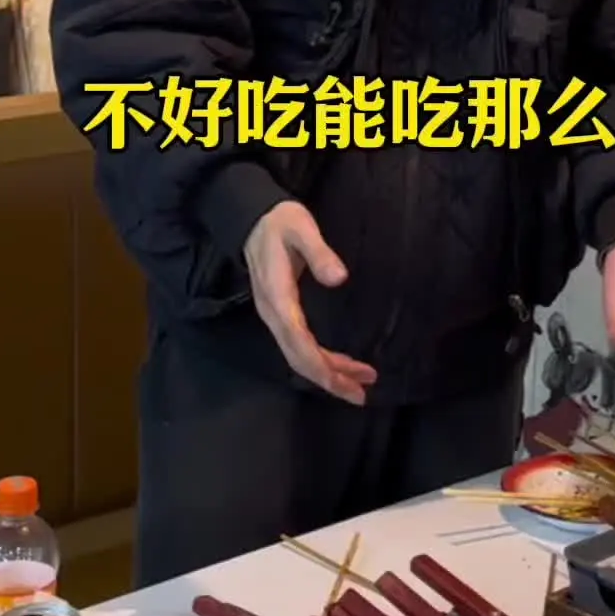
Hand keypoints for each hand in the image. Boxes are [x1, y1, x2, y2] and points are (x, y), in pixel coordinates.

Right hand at [243, 202, 377, 404]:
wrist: (252, 219)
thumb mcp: (301, 227)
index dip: (321, 364)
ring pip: (300, 357)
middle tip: (361, 395)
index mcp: (278, 297)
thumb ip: (319, 252)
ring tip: (362, 385)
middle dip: (329, 379)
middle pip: (299, 358)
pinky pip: (301, 347)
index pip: (298, 340)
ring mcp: (276, 317)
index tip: (346, 380)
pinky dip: (324, 360)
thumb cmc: (279, 222)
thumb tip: (339, 279)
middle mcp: (274, 314)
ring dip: (330, 373)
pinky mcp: (283, 316)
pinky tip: (344, 366)